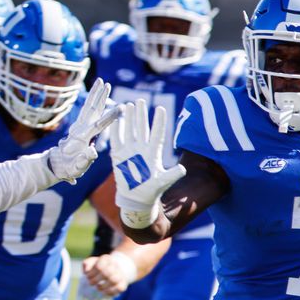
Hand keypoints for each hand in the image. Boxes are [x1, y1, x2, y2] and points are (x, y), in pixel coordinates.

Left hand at [47, 79, 119, 183]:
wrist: (56, 164)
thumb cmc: (69, 168)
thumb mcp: (76, 168)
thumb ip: (84, 160)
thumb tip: (93, 152)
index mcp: (82, 138)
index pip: (98, 125)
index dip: (110, 117)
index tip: (120, 108)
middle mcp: (80, 129)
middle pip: (92, 110)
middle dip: (100, 97)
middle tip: (107, 83)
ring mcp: (79, 126)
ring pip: (89, 106)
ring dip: (95, 94)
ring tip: (101, 81)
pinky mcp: (79, 126)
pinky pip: (87, 110)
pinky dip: (92, 100)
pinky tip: (96, 94)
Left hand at [77, 252, 137, 299]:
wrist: (114, 270)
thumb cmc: (99, 267)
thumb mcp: (92, 263)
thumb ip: (86, 264)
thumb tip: (86, 270)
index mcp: (106, 259)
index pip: (99, 267)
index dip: (91, 274)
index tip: (87, 277)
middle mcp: (115, 265)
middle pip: (107, 273)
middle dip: (96, 280)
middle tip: (91, 283)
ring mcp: (120, 274)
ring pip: (114, 280)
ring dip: (103, 286)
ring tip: (97, 287)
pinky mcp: (123, 283)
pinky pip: (119, 288)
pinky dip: (110, 292)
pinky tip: (104, 292)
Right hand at [110, 98, 185, 227]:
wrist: (136, 199)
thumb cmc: (151, 192)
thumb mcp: (162, 183)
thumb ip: (171, 175)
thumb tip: (183, 169)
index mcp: (153, 153)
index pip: (157, 134)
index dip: (158, 122)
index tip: (160, 109)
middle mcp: (141, 149)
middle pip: (142, 128)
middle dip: (141, 114)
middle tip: (140, 100)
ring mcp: (130, 151)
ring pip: (129, 130)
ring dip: (129, 118)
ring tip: (129, 105)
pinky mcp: (119, 156)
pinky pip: (116, 139)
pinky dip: (116, 128)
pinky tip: (115, 117)